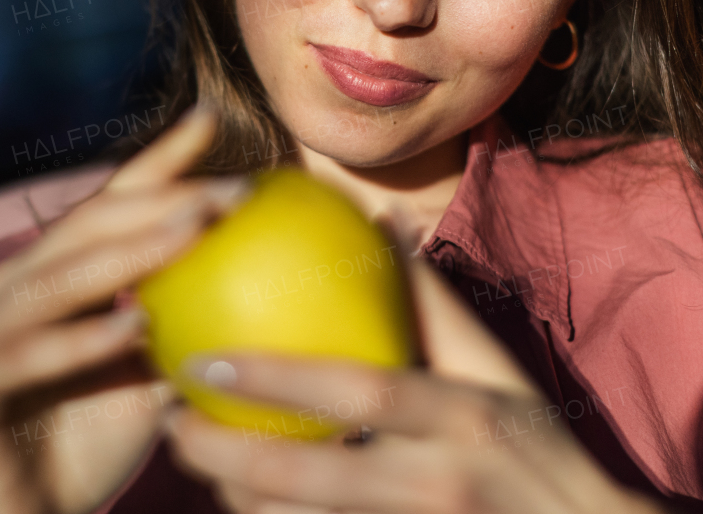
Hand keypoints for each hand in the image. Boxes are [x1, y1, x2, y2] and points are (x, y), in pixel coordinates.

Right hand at [0, 104, 248, 513]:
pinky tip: (136, 329)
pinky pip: (21, 357)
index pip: (106, 208)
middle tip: (230, 188)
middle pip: (84, 231)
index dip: (154, 162)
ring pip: (55, 283)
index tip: (211, 120)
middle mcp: (5, 294)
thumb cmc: (93, 448)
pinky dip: (79, 343)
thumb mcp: (152, 375)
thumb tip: (273, 278)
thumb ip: (187, 324)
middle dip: (159, 201)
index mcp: (48, 280)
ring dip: (126, 255)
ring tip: (194, 232)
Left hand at [163, 255, 665, 513]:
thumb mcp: (493, 370)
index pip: (361, 390)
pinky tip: (237, 506)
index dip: (279, 375)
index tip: (206, 357)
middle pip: (319, 475)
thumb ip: (431, 302)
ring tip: (189, 465)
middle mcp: (444, 480)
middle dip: (231, 455)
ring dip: (241, 501)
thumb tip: (379, 217)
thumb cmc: (533, 446)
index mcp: (464, 415)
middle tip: (169, 423)